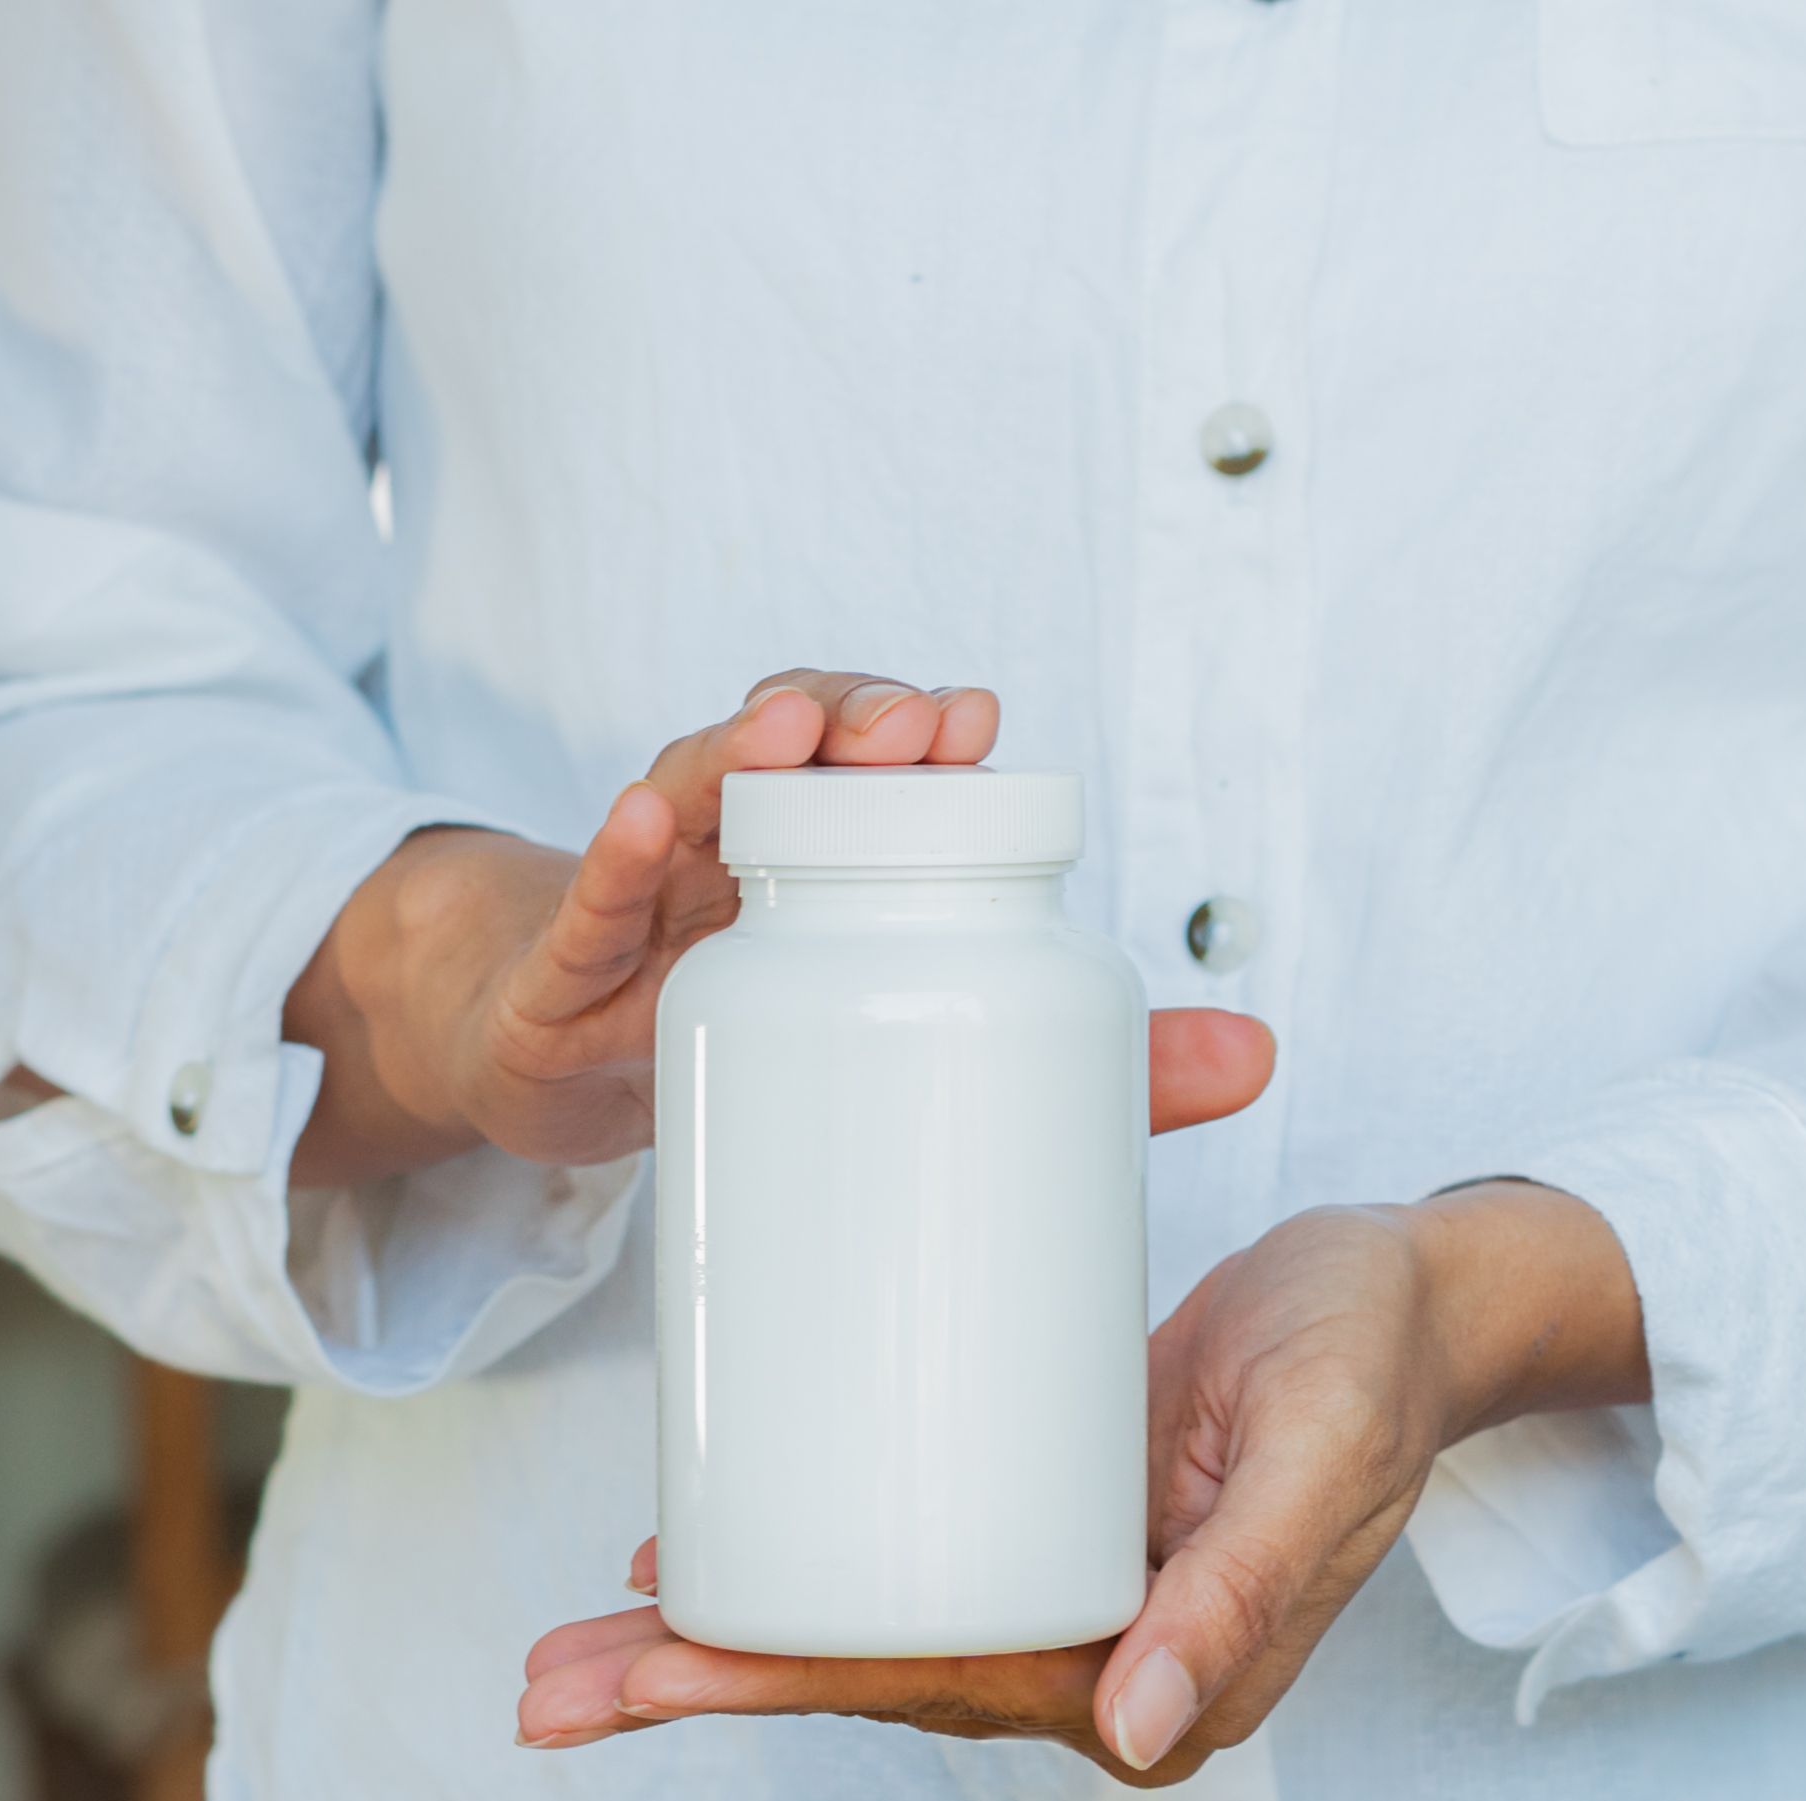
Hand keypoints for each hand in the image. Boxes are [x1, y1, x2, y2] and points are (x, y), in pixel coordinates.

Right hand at [284, 672, 1273, 1182]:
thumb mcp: (887, 1028)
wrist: (544, 1075)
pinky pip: (583, 906)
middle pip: (788, 754)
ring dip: (735, 748)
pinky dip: (609, 858)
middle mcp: (726, 845)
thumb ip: (1081, 1053)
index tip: (975, 722)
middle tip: (915, 728)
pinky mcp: (560, 976)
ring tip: (794, 728)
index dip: (916, 733)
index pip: (871, 766)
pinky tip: (638, 826)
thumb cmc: (734, 1022)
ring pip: (682, 794)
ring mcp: (636, 896)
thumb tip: (1262, 1057)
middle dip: (851, 721)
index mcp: (819, 853)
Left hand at [515, 1181, 1651, 1784]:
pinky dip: (782, 1576)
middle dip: (701, 1688)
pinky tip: (670, 1563)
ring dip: (712, 1649)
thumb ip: (1245, 1589)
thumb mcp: (1322, 1447)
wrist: (1425, 1298)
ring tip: (562, 1657)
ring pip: (858, 1637)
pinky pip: (889, 1571)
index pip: (934, 1686)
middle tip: (547, 1691)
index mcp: (1157, 1675)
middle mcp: (1097, 1663)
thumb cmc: (1381, 1351)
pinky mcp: (1036, 1528)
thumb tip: (1137, 1734)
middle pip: (866, 1680)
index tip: (655, 1674)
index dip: (786, 1683)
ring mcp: (1060, 1601)